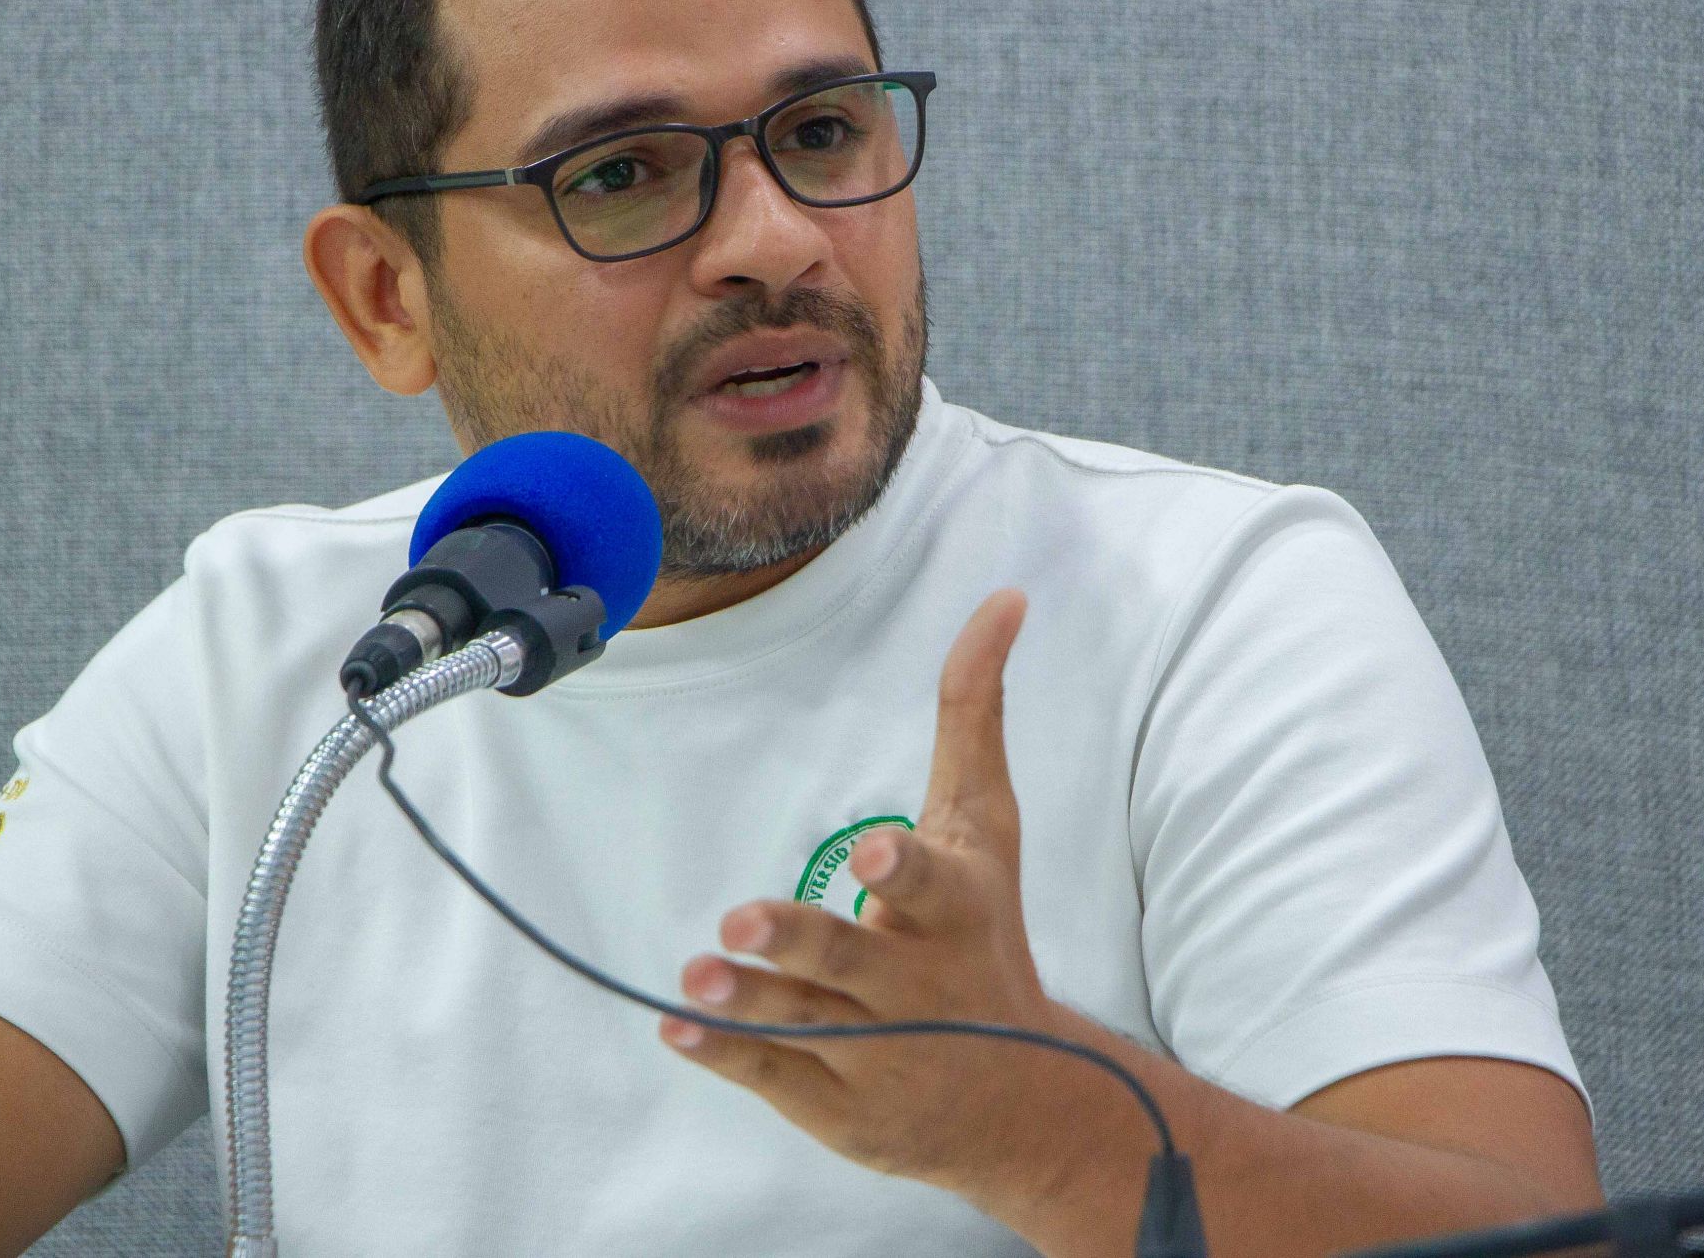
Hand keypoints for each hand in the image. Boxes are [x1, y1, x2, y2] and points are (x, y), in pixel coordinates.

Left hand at [664, 589, 1083, 1193]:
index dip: (904, 872)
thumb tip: (1003, 596)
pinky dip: (728, 1056)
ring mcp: (881, 1052)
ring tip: (694, 977)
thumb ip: (975, 713)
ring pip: (806, 1024)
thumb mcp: (989, 824)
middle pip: (853, 961)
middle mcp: (920, 986)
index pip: (933, 885)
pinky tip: (676, 1028)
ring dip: (749, 1004)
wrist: (1027, 1097)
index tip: (874, 857)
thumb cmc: (987, 932)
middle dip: (800, 942)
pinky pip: (778, 1077)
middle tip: (741, 920)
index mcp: (957, 912)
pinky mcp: (842, 1105)